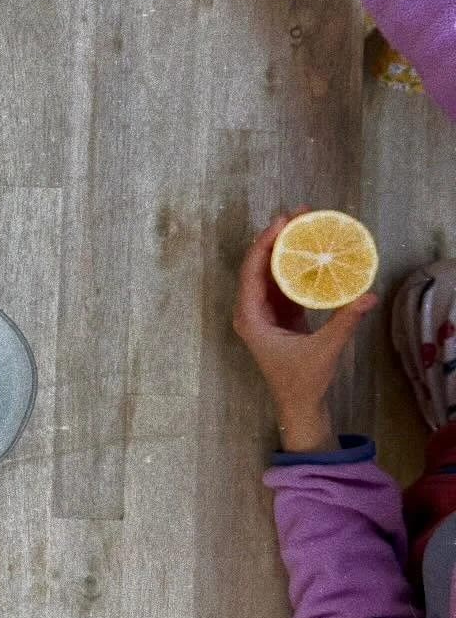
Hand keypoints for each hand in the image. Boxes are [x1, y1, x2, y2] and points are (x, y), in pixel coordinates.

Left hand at [232, 212, 377, 451]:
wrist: (298, 404)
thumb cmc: (301, 382)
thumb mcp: (324, 350)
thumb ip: (344, 322)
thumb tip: (367, 296)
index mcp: (250, 318)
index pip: (252, 272)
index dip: (265, 244)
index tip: (282, 222)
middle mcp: (251, 311)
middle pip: (259, 265)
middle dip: (277, 237)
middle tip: (300, 213)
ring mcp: (263, 311)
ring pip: (270, 271)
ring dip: (286, 247)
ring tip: (306, 223)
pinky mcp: (277, 313)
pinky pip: (282, 281)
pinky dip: (294, 264)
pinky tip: (311, 248)